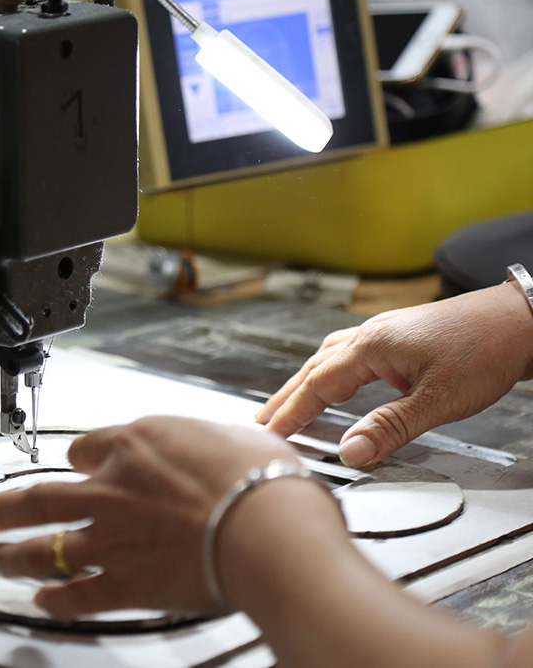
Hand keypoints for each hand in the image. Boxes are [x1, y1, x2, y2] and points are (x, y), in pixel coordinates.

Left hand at [0, 415, 300, 617]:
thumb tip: (214, 444)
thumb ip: (205, 443)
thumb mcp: (234, 436)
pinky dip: (54, 599)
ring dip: (12, 553)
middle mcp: (111, 488)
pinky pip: (75, 594)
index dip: (78, 458)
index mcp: (135, 445)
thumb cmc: (261, 482)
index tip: (75, 465)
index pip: (85, 447)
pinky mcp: (123, 584)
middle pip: (40, 496)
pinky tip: (41, 601)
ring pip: (43, 545)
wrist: (267, 531)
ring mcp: (110, 538)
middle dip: (5, 506)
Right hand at [256, 283, 532, 466]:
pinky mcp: (400, 336)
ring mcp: (384, 333)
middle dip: (286, 397)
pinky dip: (330, 371)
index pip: (317, 385)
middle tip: (263, 422)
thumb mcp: (438, 399)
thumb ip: (390, 427)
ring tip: (289, 403)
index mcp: (371, 346)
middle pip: (313, 368)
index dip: (291, 413)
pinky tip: (338, 380)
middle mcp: (370, 335)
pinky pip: (348, 353)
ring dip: (305, 382)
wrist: (523, 318)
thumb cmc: (487, 349)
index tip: (269, 434)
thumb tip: (352, 451)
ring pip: (329, 358)